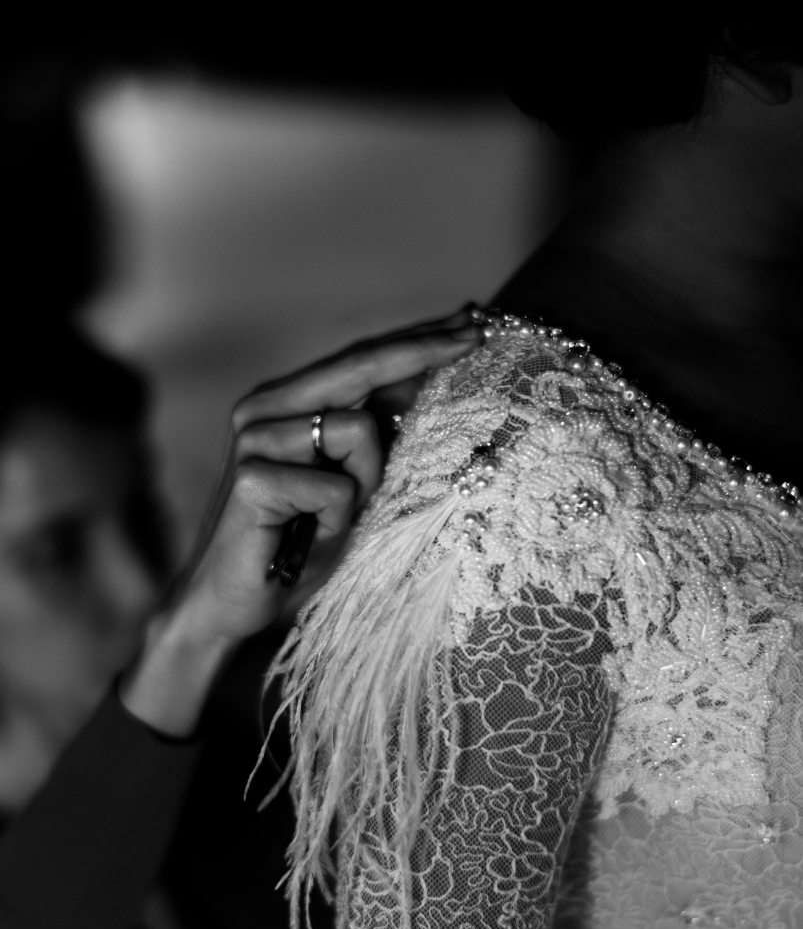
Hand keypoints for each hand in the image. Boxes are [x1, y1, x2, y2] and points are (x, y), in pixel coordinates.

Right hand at [120, 311, 480, 734]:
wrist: (234, 605)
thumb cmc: (298, 543)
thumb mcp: (351, 482)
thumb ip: (376, 435)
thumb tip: (429, 385)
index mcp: (286, 403)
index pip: (359, 359)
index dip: (415, 340)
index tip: (471, 322)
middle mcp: (264, 408)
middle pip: (359, 365)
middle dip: (423, 351)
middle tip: (475, 335)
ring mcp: (255, 439)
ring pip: (357, 430)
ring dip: (365, 484)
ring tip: (330, 518)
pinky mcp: (253, 478)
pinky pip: (336, 488)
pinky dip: (337, 520)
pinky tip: (307, 536)